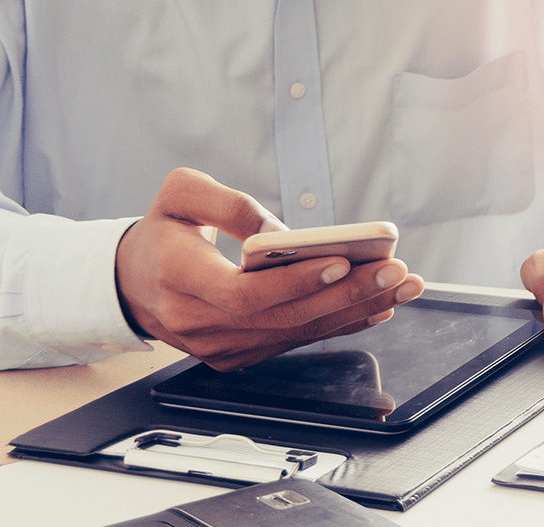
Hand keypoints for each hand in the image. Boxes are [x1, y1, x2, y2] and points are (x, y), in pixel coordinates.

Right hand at [117, 168, 424, 371]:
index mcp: (178, 279)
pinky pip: (298, 340)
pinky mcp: (241, 354)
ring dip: (358, 310)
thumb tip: (280, 230)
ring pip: (298, 332)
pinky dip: (342, 323)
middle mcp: (199, 322)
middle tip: (396, 271)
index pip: (244, 293)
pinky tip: (381, 305)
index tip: (341, 262)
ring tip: (403, 286)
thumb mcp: (179, 195)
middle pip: (284, 316)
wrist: (134, 283)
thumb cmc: (163, 233)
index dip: (296, 282)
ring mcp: (221, 346)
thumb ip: (227, 203)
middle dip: (347, 294)